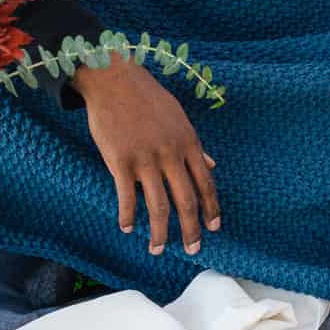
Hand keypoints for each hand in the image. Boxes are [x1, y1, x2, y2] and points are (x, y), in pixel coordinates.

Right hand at [72, 56, 220, 256]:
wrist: (115, 80)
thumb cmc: (148, 99)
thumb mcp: (180, 119)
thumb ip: (195, 145)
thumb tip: (212, 164)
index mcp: (188, 143)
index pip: (206, 184)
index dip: (211, 209)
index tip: (213, 228)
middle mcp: (171, 154)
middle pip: (186, 200)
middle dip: (191, 230)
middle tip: (192, 249)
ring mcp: (146, 159)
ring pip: (158, 205)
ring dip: (159, 232)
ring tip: (157, 249)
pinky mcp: (120, 161)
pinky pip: (127, 196)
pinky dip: (128, 216)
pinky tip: (128, 228)